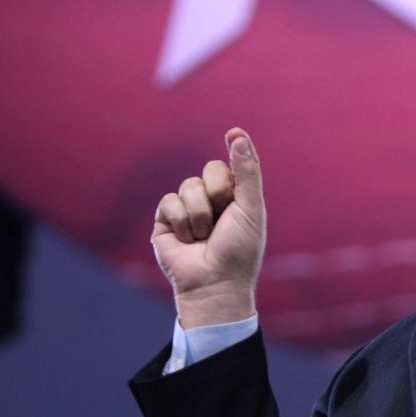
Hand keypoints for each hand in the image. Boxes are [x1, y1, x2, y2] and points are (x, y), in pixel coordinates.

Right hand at [152, 128, 265, 327]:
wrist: (214, 283)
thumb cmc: (239, 250)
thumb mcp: (250, 208)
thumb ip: (246, 172)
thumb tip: (237, 135)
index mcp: (235, 197)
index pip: (230, 165)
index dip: (234, 155)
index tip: (232, 133)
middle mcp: (211, 200)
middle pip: (210, 170)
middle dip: (218, 194)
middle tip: (223, 220)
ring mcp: (187, 209)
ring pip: (189, 186)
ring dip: (200, 215)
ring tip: (205, 237)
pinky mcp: (165, 221)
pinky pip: (169, 201)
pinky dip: (182, 222)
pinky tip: (187, 241)